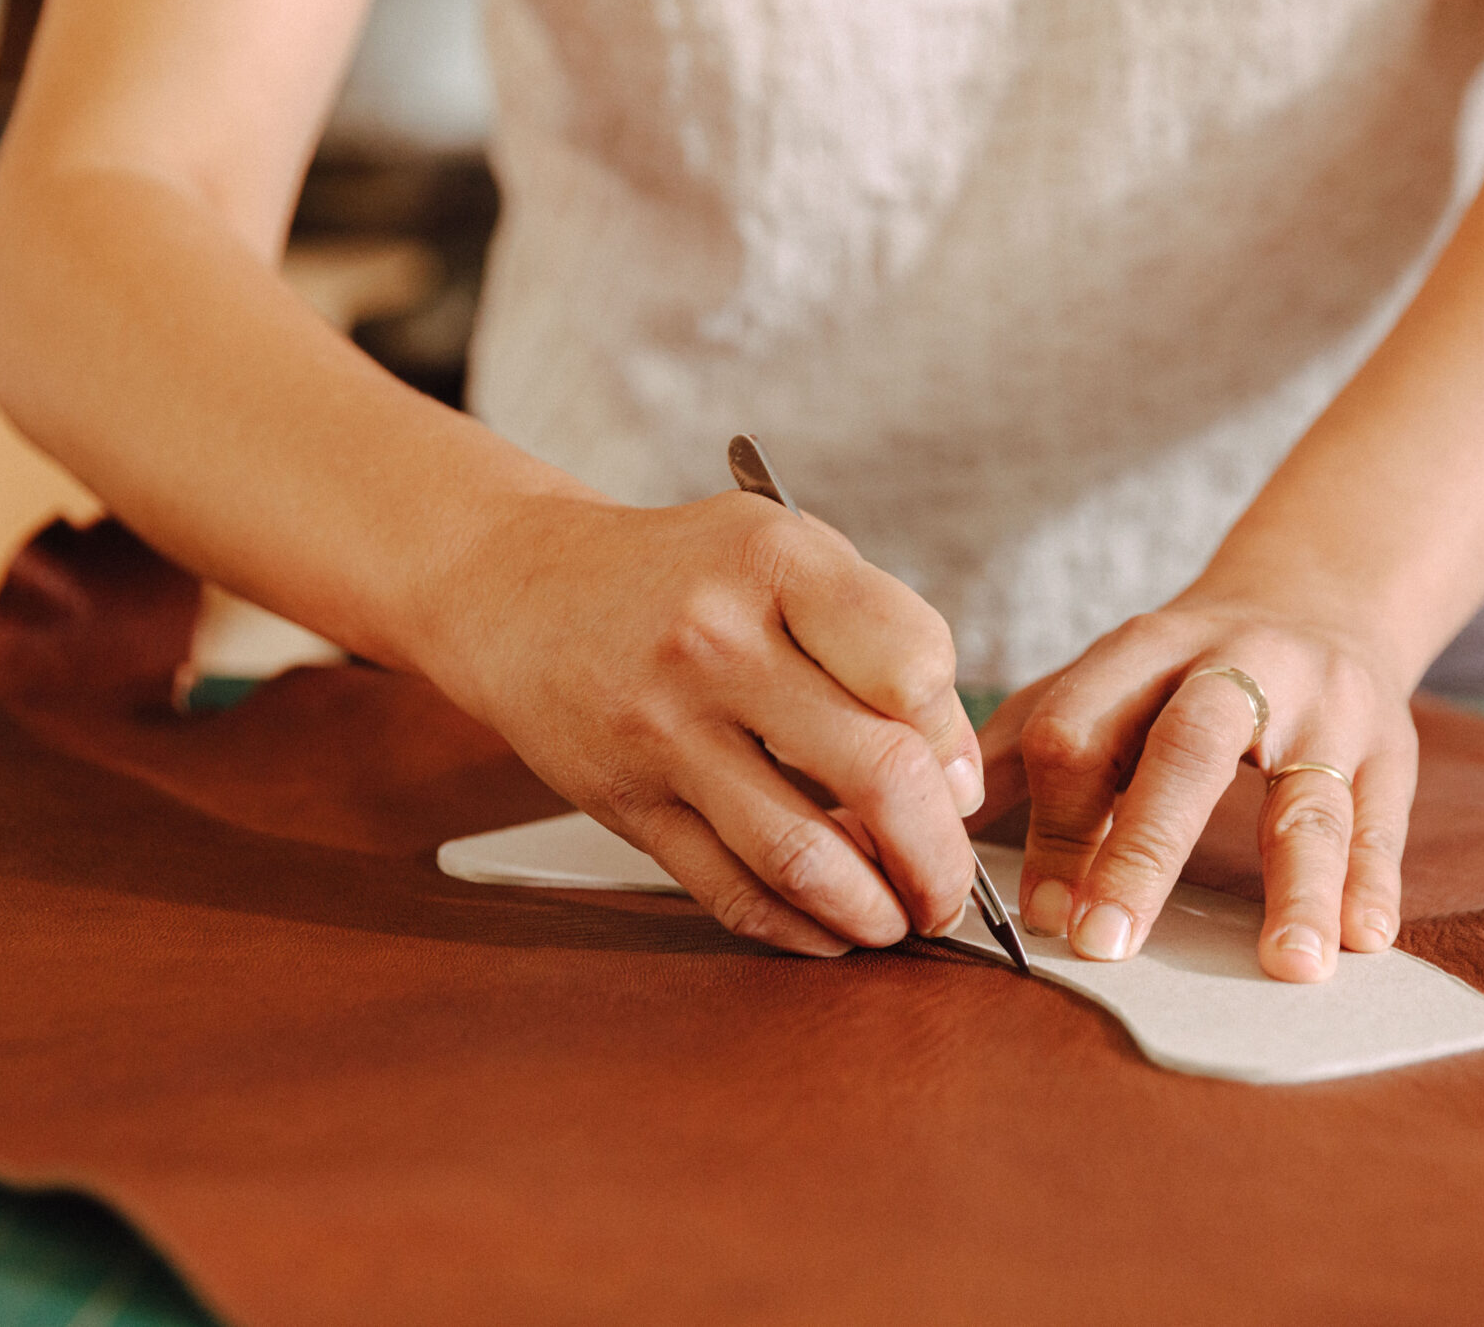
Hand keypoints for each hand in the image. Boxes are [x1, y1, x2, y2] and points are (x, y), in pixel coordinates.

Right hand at [424, 490, 984, 956]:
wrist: (524, 593)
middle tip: (954, 891)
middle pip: (877, 773)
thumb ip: (882, 643)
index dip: (956, 741)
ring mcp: (665, 730)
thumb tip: (956, 782)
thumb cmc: (685, 575)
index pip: (914, 666)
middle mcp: (717, 644)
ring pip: (804, 855)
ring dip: (875, 910)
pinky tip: (830, 929)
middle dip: (940, 858)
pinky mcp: (627, 803)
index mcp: (775, 563)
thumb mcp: (788, 553)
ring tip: (902, 919)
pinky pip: (731, 890)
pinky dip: (798, 929)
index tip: (959, 780)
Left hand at [984, 584, 1417, 982]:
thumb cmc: (1184, 673)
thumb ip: (1024, 747)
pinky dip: (1373, 881)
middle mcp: (1239, 664)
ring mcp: (1325, 706)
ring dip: (1297, 884)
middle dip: (1143, 850)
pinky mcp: (1391, 747)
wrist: (1321, 600)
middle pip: (1188, 750)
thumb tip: (932, 829)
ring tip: (1289, 964)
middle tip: (1107, 944)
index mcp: (1146, 646)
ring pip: (1308, 796)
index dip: (1053, 823)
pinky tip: (1362, 939)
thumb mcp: (1105, 682)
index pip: (1081, 726)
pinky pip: (1383, 820)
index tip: (1040, 916)